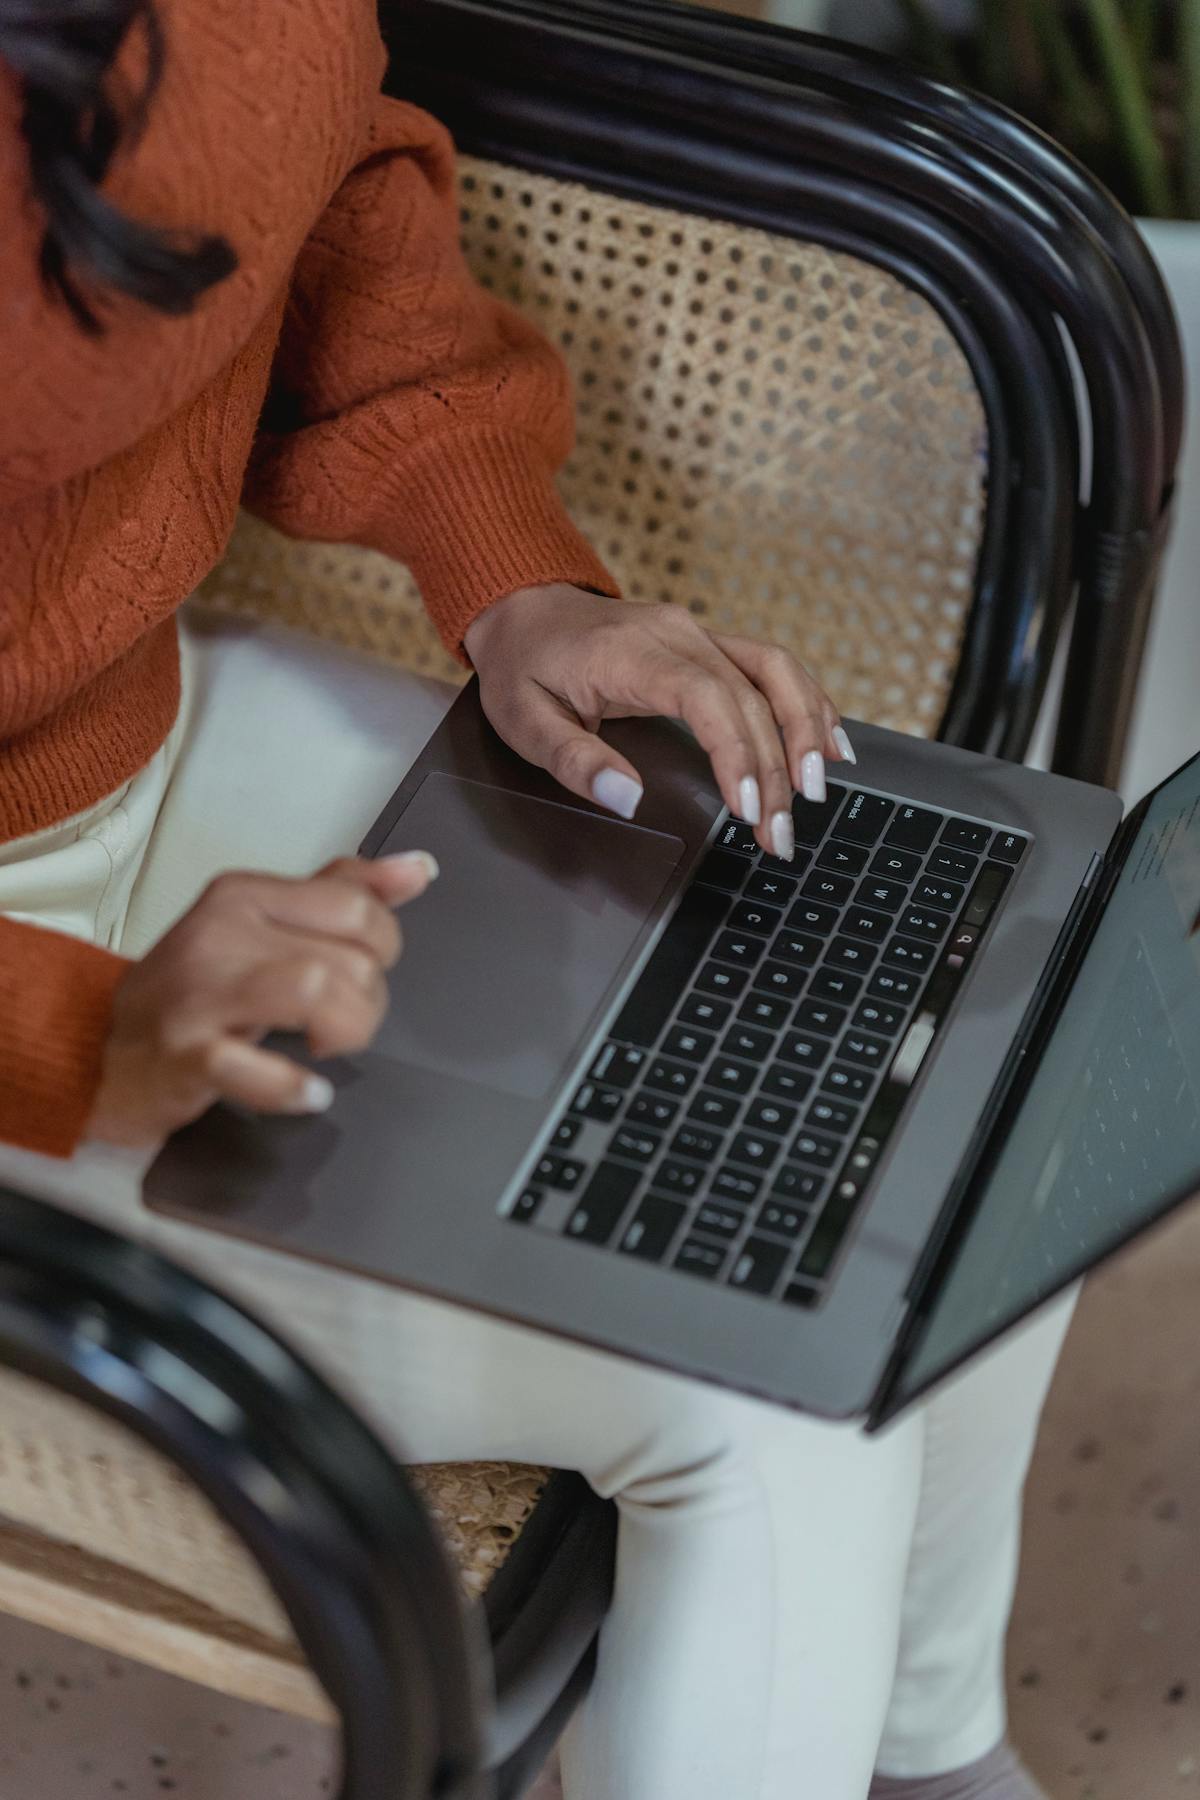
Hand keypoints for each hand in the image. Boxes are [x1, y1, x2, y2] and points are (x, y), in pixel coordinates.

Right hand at [87, 852, 437, 1147]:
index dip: (383, 949)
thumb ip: (339, 894)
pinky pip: (254, 1067)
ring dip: (345, 1032)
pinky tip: (308, 1092)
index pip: (356, 905)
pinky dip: (294, 1087)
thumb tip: (417, 868)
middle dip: (368, 1003)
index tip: (358, 974)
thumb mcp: (260, 927)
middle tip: (340, 1025)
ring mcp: (200, 994)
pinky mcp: (185, 1054)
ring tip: (327, 1050)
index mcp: (244, 895)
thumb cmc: (192, 993)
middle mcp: (221, 934)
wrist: (100, 1052)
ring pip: (315, 991)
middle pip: (349, 957)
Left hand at [464, 585, 855, 861]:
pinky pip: (773, 666)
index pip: (706, 698)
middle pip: (750, 697)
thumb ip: (574, 760)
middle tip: (779, 834)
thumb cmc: (523, 665)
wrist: (523, 606)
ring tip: (817, 791)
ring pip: (777, 673)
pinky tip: (831, 742)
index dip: (736, 752)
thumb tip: (627, 797)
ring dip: (806, 731)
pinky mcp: (711, 642)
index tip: (746, 806)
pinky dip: (808, 703)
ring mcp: (700, 633)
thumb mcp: (524, 720)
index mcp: (633, 652)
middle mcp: (678, 633)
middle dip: (775, 770)